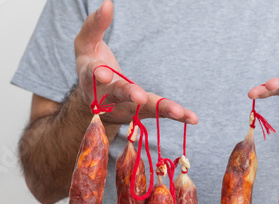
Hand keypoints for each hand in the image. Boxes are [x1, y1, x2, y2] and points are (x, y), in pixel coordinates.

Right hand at [75, 0, 197, 123]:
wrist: (95, 100)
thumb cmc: (91, 64)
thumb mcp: (86, 44)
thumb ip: (95, 25)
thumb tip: (108, 3)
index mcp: (90, 78)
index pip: (92, 75)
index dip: (98, 74)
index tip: (104, 75)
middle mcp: (107, 97)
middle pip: (119, 96)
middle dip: (129, 95)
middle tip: (138, 97)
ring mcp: (125, 107)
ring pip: (143, 109)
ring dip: (161, 110)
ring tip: (179, 112)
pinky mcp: (141, 112)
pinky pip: (159, 113)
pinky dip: (176, 115)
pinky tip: (193, 118)